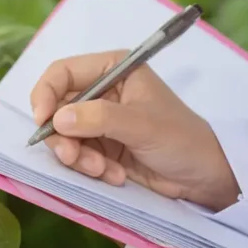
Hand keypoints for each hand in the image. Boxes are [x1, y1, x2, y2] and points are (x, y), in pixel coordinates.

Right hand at [29, 50, 240, 210]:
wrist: (204, 178)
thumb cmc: (180, 139)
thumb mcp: (141, 125)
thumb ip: (99, 118)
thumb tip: (57, 119)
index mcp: (112, 69)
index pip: (62, 72)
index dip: (45, 94)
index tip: (43, 121)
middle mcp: (101, 91)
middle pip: (56, 107)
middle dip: (62, 136)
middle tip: (73, 158)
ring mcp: (99, 121)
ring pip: (63, 135)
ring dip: (77, 156)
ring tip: (102, 171)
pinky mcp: (101, 147)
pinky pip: (76, 155)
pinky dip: (89, 168)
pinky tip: (114, 175)